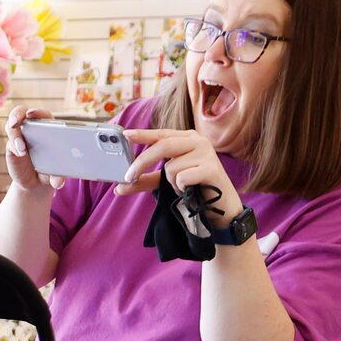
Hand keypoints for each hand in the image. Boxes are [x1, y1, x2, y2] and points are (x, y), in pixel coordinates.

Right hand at [2, 105, 56, 195]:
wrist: (36, 181)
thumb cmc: (50, 170)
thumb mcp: (56, 172)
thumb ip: (59, 175)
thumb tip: (58, 183)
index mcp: (47, 127)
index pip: (41, 114)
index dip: (37, 112)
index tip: (32, 114)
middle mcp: (32, 128)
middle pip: (21, 113)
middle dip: (16, 115)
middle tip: (15, 123)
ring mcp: (20, 136)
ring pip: (11, 126)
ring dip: (13, 133)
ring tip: (20, 147)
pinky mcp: (12, 147)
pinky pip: (10, 142)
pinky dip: (14, 146)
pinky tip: (21, 154)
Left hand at [119, 127, 242, 224]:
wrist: (221, 207)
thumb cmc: (194, 188)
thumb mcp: (166, 181)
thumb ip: (144, 181)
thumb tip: (118, 188)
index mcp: (187, 139)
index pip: (162, 134)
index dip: (143, 134)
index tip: (126, 134)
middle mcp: (198, 141)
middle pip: (163, 146)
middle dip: (142, 163)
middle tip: (128, 177)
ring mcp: (207, 153)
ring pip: (171, 166)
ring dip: (172, 182)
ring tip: (185, 186)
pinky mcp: (212, 168)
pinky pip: (182, 177)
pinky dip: (181, 188)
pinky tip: (192, 189)